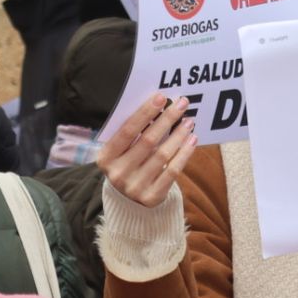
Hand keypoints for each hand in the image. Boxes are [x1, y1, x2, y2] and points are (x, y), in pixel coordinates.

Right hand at [97, 93, 196, 208]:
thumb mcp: (120, 150)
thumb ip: (132, 133)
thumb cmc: (126, 163)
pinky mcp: (151, 197)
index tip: (161, 97)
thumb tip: (158, 106)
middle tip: (181, 104)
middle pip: (148, 141)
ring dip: (178, 135)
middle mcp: (118, 174)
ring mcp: (134, 187)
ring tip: (188, 121)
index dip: (145, 113)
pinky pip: (172, 171)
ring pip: (163, 155)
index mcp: (105, 158)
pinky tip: (191, 140)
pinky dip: (184, 153)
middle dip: (167, 120)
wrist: (127, 199)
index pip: (127, 130)